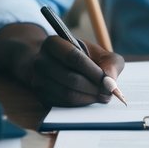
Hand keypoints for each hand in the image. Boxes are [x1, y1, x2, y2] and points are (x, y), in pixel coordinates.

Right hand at [0, 22, 124, 106]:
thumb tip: (111, 83)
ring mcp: (38, 80)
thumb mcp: (98, 53)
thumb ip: (110, 63)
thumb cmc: (83, 58)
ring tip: (101, 96)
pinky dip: (80, 104)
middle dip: (94, 88)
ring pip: (67, 94)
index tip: (108, 81)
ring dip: (88, 98)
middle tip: (108, 93)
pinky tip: (89, 99)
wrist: (58, 64)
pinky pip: (63, 104)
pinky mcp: (41, 96)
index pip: (74, 58)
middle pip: (70, 78)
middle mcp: (40, 61)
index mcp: (53, 43)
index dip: (93, 71)